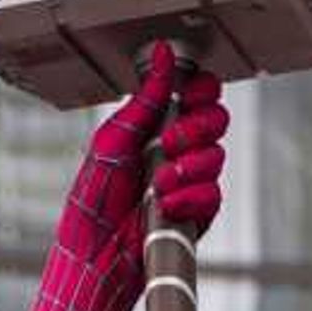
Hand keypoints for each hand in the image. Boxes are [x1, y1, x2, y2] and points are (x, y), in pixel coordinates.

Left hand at [63, 44, 229, 266]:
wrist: (96, 255)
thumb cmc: (94, 200)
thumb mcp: (113, 139)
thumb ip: (145, 99)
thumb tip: (161, 55)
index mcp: (156, 126)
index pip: (196, 94)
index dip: (199, 89)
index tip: (188, 93)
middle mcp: (178, 150)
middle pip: (216, 119)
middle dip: (195, 127)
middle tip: (170, 142)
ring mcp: (191, 181)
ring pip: (217, 156)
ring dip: (188, 167)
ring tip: (158, 183)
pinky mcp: (199, 211)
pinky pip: (213, 194)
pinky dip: (189, 198)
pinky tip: (166, 205)